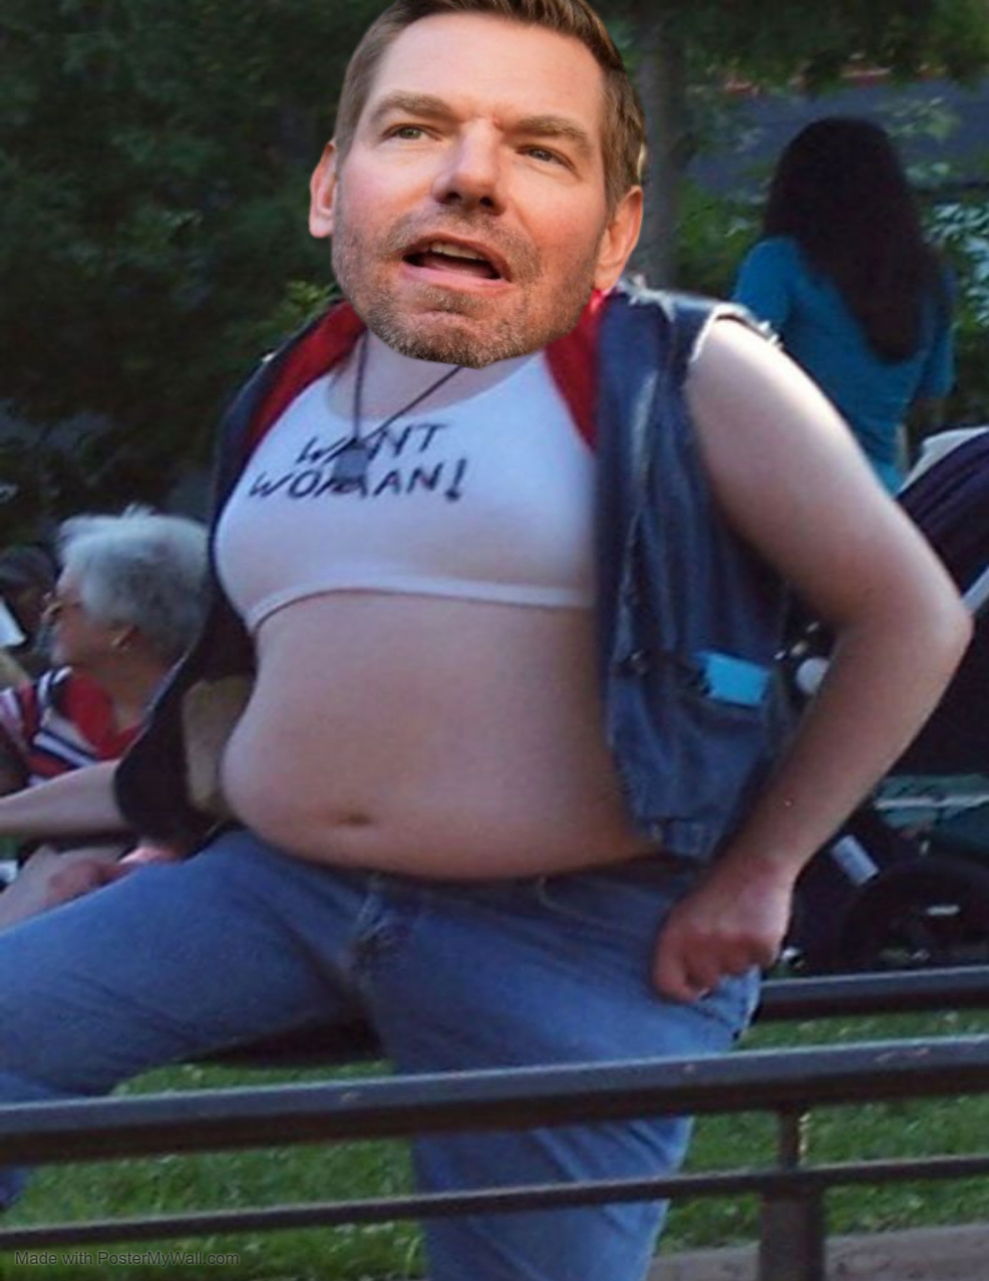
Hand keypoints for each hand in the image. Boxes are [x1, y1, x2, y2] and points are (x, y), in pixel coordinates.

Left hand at [652, 855, 795, 1001]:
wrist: (754, 862)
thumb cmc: (716, 887)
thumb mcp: (683, 912)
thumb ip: (678, 946)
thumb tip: (680, 984)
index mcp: (673, 934)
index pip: (668, 985)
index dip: (681, 991)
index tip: (691, 988)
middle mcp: (700, 944)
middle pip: (707, 982)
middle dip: (714, 968)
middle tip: (721, 941)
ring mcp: (732, 946)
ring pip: (736, 973)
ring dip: (739, 957)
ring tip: (738, 926)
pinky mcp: (761, 946)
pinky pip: (761, 963)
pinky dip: (761, 950)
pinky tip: (756, 925)